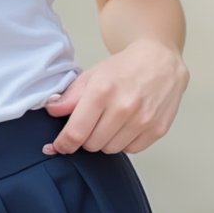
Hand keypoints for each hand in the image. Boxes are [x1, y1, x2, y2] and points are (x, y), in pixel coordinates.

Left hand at [42, 38, 189, 154]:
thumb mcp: (92, 75)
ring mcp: (142, 120)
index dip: (63, 144)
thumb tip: (52, 110)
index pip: (76, 133)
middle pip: (91, 145)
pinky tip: (125, 125)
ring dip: (105, 140)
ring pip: (110, 149)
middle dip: (85, 138)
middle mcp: (123, 107)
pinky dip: (124, 142)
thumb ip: (70, 96)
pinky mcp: (157, 129)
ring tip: (110, 122)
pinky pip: (131, 150)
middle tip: (90, 123)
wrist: (160, 62)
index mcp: (102, 91)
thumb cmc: (125, 68)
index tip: (59, 146)